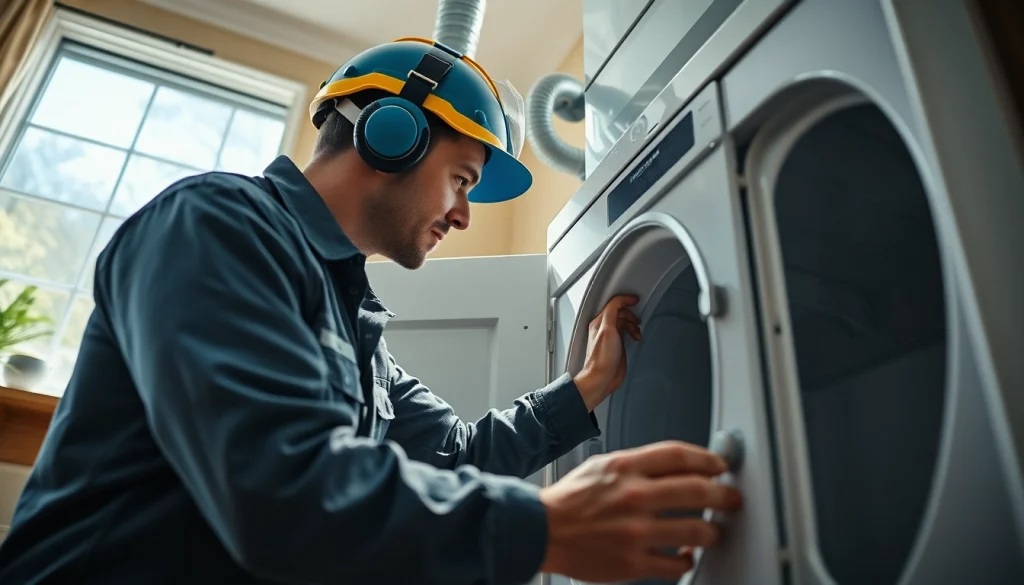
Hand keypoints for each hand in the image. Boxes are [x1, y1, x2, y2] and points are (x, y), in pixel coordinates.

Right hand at [538, 441, 741, 582]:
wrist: (542, 530)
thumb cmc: (571, 500)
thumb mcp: (603, 465)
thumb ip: (639, 464)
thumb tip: (678, 465)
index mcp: (626, 468)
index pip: (680, 456)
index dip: (708, 460)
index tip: (719, 467)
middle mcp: (634, 497)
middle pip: (698, 491)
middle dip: (724, 495)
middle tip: (732, 499)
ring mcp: (635, 532)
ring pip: (696, 530)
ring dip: (713, 531)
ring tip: (714, 530)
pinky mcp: (632, 563)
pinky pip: (676, 565)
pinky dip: (688, 560)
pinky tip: (686, 554)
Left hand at [573, 295, 641, 410]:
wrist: (602, 378)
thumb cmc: (602, 358)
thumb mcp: (607, 330)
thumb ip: (612, 313)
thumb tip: (621, 302)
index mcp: (600, 322)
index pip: (613, 304)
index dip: (625, 300)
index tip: (636, 300)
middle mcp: (604, 328)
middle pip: (620, 313)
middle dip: (631, 315)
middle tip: (638, 322)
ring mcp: (610, 337)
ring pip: (624, 323)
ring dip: (633, 325)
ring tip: (637, 333)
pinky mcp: (617, 346)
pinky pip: (626, 333)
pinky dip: (633, 333)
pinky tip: (636, 338)